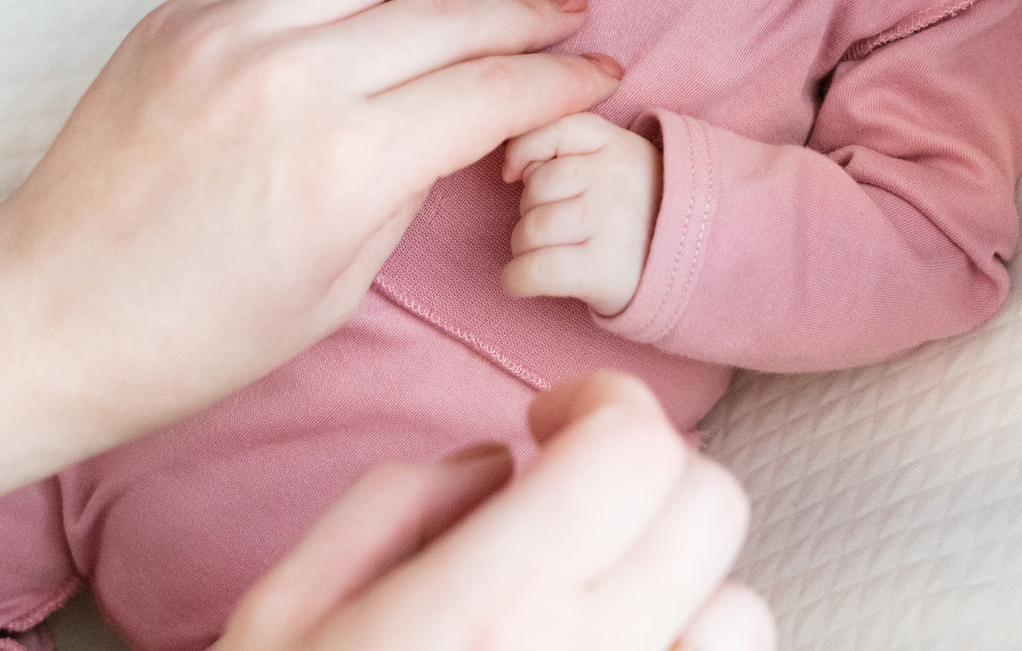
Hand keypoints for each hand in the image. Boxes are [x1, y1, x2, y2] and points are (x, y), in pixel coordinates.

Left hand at [0, 0, 625, 650]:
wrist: (44, 313)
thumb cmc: (191, 334)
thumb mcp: (335, 288)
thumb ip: (406, 188)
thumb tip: (457, 120)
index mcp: (341, 166)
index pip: (487, 91)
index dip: (557, 79)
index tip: (597, 74)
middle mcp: (291, 80)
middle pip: (446, 9)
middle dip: (524, 7)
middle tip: (570, 10)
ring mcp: (229, 33)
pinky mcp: (182, 15)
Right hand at [220, 373, 772, 650]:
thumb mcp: (280, 618)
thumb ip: (393, 509)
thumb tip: (498, 464)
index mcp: (490, 604)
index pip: (634, 445)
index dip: (601, 404)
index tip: (551, 423)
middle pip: (710, 507)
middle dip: (647, 477)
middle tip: (575, 501)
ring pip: (741, 614)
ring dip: (682, 587)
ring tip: (594, 608)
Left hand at [500, 112, 660, 318]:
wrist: (698, 267)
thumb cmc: (644, 215)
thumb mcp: (624, 162)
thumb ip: (576, 149)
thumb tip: (513, 167)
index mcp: (618, 145)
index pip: (552, 130)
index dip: (524, 151)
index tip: (515, 174)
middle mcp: (613, 179)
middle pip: (534, 188)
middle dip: (531, 210)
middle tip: (558, 228)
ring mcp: (608, 224)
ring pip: (528, 230)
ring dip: (524, 249)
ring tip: (549, 254)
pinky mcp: (601, 270)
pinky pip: (533, 270)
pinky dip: (516, 279)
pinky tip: (520, 282)